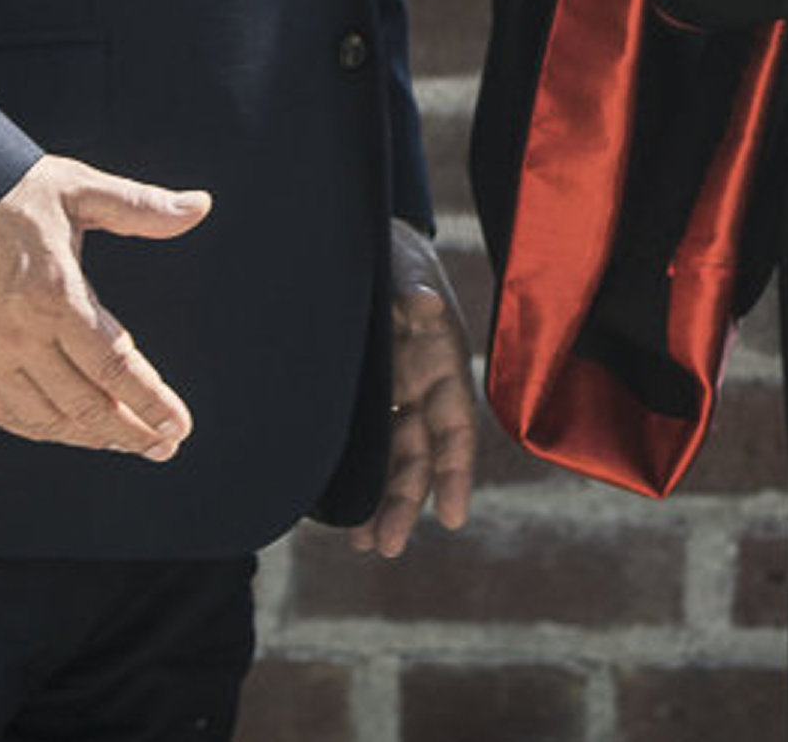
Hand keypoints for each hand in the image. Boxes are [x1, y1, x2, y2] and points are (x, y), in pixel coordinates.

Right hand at [0, 155, 212, 458]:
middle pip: (84, 405)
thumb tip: (199, 206)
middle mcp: (18, 336)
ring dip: (90, 437)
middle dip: (131, 432)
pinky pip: (3, 414)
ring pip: (45, 418)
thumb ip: (140, 206)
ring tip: (127, 443)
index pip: (114, 366)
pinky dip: (41, 430)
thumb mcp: (76, 189)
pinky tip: (67, 431)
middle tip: (166, 447)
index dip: (151, 402)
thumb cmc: (5, 191)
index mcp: (55, 296)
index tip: (180, 426)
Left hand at [342, 224, 480, 554]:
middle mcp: (419, 385)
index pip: (455, 426)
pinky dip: (352, 475)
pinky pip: (361, 443)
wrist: (358, 240)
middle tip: (386, 548)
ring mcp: (391, 391)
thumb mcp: (404, 265)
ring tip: (361, 544)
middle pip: (418, 454)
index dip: (456, 471)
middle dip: (407, 503)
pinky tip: (330, 508)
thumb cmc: (393, 252)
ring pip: (390, 458)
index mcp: (441, 361)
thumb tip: (422, 304)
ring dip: (381, 501)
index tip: (454, 516)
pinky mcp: (361, 394)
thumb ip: (412, 285)